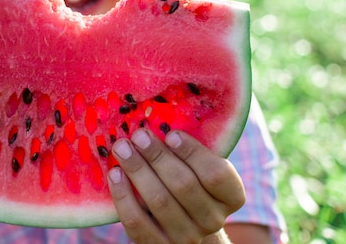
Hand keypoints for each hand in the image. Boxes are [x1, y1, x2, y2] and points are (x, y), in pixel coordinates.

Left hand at [108, 129, 244, 243]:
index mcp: (231, 196)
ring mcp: (186, 237)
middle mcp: (213, 220)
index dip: (193, 153)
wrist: (185, 226)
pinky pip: (137, 222)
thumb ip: (191, 148)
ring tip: (121, 148)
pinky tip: (114, 174)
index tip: (171, 133)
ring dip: (137, 170)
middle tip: (139, 135)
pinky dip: (123, 196)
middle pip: (184, 185)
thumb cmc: (191, 182)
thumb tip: (159, 113)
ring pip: (159, 202)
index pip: (216, 175)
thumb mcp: (200, 166)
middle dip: (158, 156)